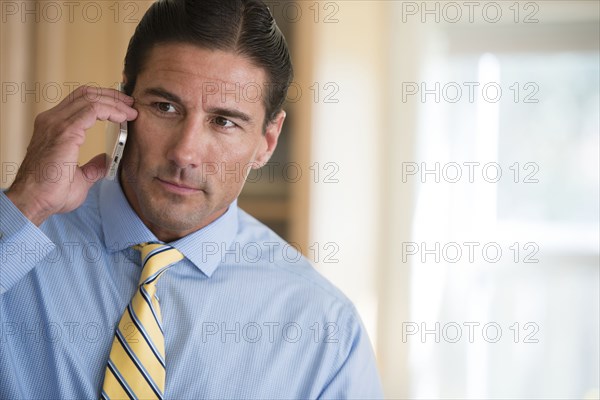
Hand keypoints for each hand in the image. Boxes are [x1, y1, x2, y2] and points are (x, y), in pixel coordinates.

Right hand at [5, 85, 137, 225]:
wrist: (33, 202)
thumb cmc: (50, 193)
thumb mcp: (79, 177)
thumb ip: (92, 167)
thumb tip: (105, 160)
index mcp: (53, 128)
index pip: (79, 102)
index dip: (103, 100)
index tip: (123, 109)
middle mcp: (52, 121)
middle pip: (85, 94)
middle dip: (112, 96)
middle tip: (131, 105)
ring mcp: (56, 124)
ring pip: (90, 98)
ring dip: (115, 102)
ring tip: (131, 111)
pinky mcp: (65, 131)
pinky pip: (93, 110)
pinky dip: (111, 110)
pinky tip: (123, 118)